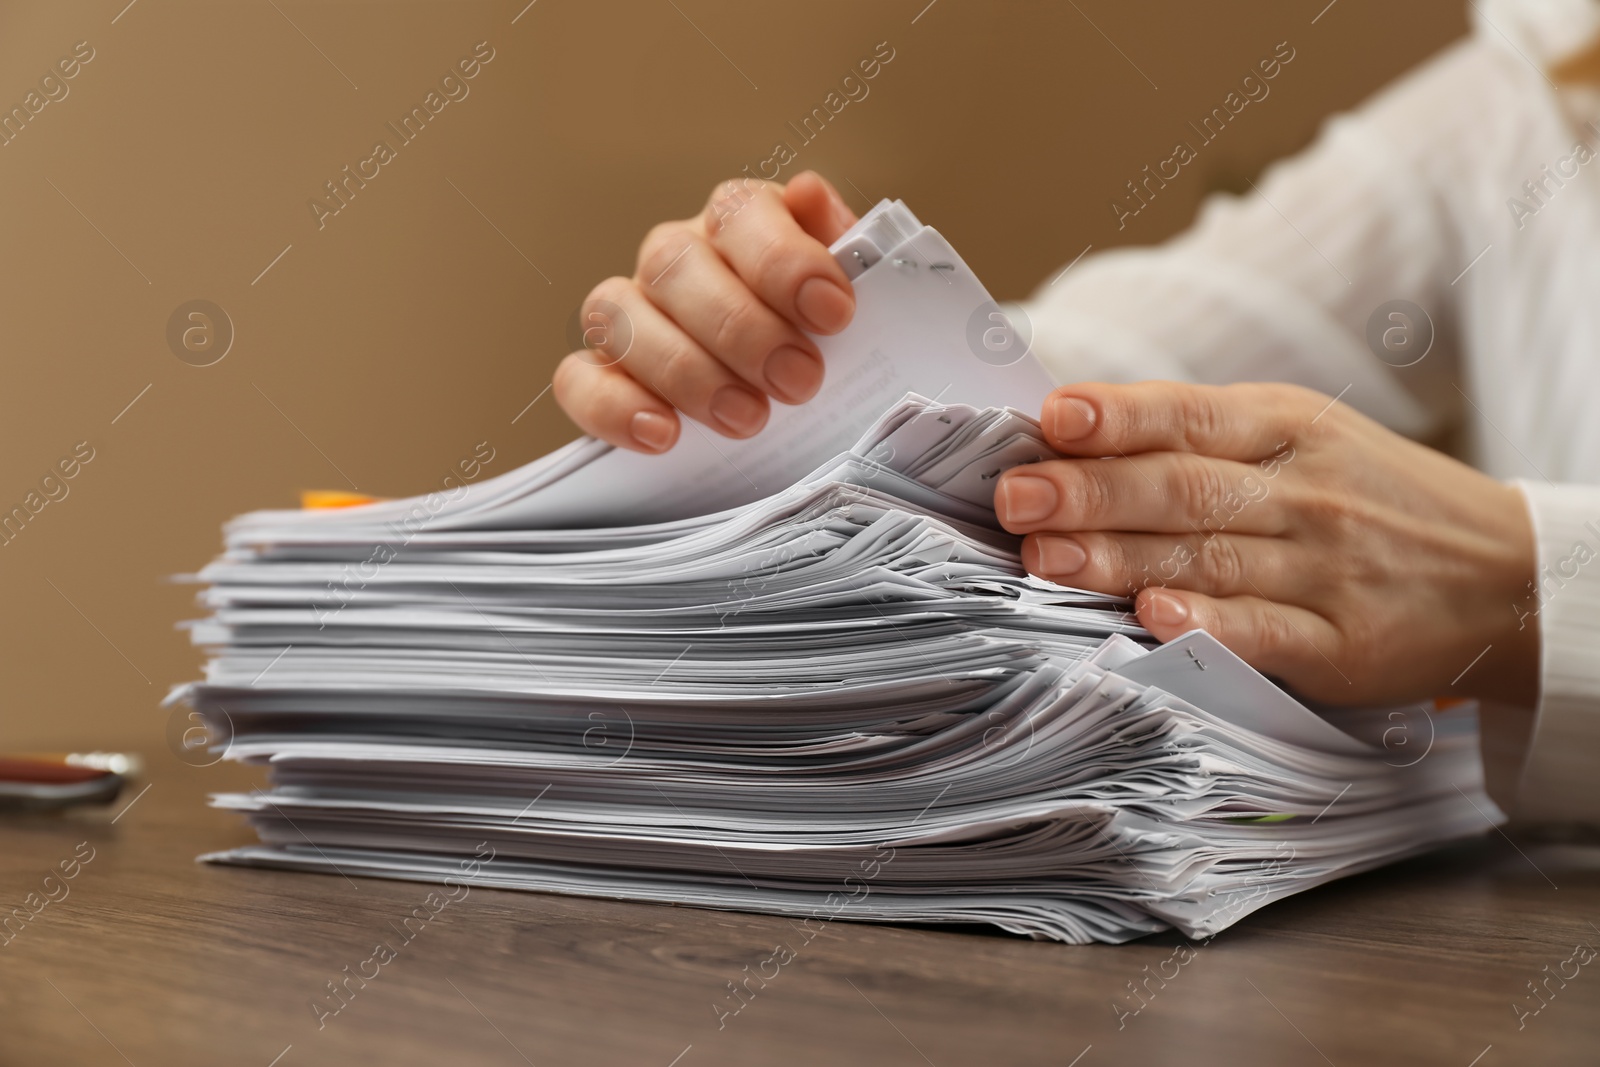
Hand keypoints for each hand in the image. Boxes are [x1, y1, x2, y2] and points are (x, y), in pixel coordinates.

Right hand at [553, 172, 859, 452]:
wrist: (810, 405)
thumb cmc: (829, 345)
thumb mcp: (863, 301)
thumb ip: (851, 252)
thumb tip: (810, 196)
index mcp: (739, 223)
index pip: (740, 212)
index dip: (784, 260)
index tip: (833, 314)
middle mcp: (676, 257)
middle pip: (676, 265)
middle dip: (741, 328)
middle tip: (798, 380)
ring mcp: (631, 313)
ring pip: (620, 315)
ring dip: (685, 370)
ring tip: (747, 418)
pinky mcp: (601, 374)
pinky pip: (578, 378)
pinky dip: (615, 406)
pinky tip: (663, 435)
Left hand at [994, 381, 1538, 705]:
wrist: (1503, 573)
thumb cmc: (1367, 497)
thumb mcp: (1299, 438)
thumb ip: (1195, 435)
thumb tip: (1069, 433)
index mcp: (1287, 428)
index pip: (1190, 416)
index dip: (1119, 417)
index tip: (1052, 418)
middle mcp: (1304, 494)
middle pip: (1185, 488)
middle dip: (1093, 491)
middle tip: (1017, 496)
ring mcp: (1326, 571)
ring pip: (1210, 559)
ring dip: (1120, 558)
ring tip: (1044, 555)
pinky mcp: (1344, 645)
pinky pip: (1268, 634)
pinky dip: (1211, 627)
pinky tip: (1154, 617)